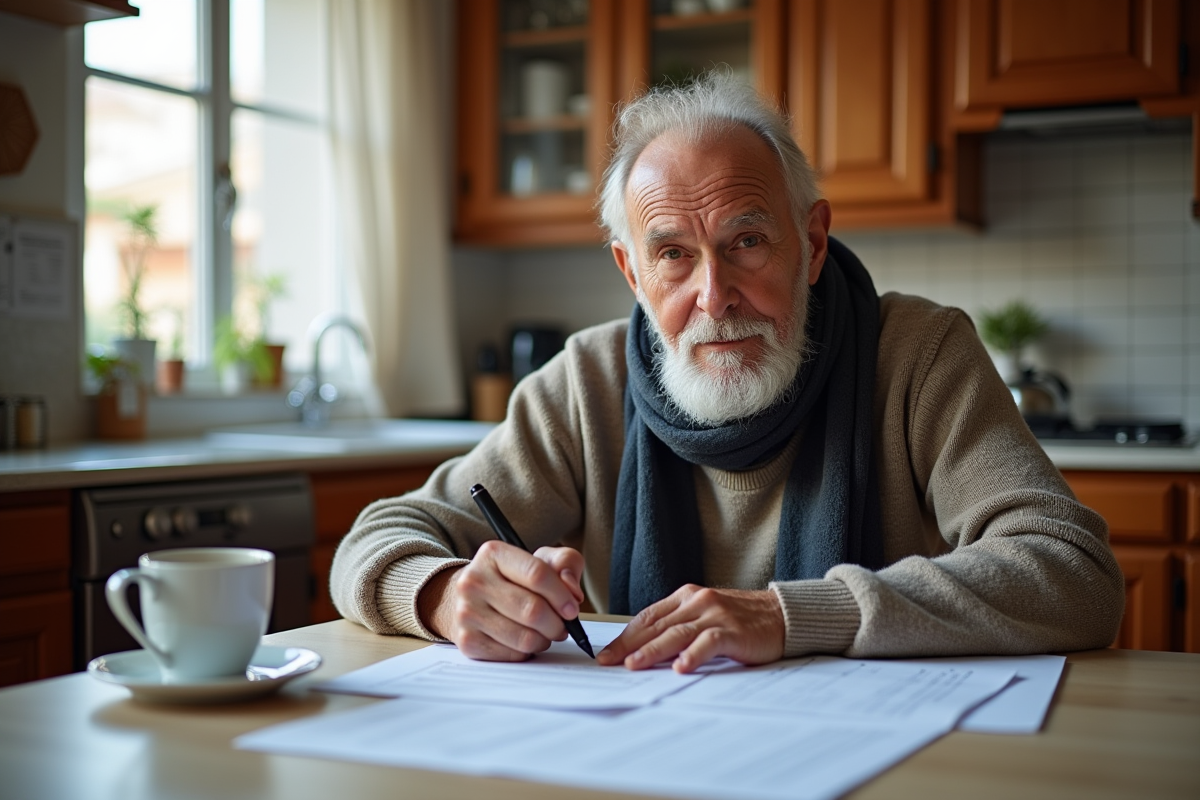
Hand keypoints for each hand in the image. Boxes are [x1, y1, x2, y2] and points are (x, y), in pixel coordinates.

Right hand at [417, 541, 584, 661]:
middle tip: (563, 625)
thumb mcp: (539, 559)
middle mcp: (474, 581)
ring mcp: (467, 613)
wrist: (464, 598)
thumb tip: (573, 592)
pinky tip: (526, 639)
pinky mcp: (467, 642)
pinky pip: (513, 655)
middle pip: (532, 610)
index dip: (562, 595)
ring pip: (525, 638)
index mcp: (493, 554)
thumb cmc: (510, 579)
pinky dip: (528, 651)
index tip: (572, 608)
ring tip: (545, 632)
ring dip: (545, 639)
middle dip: (557, 623)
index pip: (537, 574)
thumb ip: (565, 563)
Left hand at [597, 585, 784, 673]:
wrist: (781, 614)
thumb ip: (680, 626)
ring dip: (652, 650)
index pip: (648, 617)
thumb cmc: (741, 620)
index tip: (608, 653)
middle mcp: (698, 601)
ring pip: (676, 633)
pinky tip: (680, 667)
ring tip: (634, 665)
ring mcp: (715, 614)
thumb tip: (645, 650)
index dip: (626, 636)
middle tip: (609, 662)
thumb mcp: (705, 616)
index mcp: (687, 596)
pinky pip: (708, 642)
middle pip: (656, 625)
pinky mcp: (732, 630)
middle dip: (630, 646)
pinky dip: (693, 654)